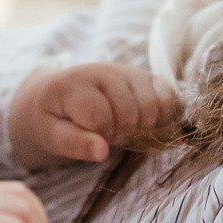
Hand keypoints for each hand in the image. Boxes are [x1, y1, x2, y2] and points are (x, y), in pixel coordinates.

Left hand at [9, 63, 180, 169]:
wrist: (59, 94)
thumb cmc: (53, 118)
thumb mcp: (52, 135)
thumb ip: (74, 144)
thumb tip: (102, 152)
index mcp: (75, 83)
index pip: (101, 118)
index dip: (100, 137)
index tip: (90, 138)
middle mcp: (105, 70)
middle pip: (130, 114)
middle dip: (120, 133)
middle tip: (107, 134)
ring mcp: (129, 71)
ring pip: (153, 107)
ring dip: (140, 127)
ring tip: (121, 127)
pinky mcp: (148, 77)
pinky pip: (170, 99)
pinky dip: (162, 117)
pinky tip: (143, 123)